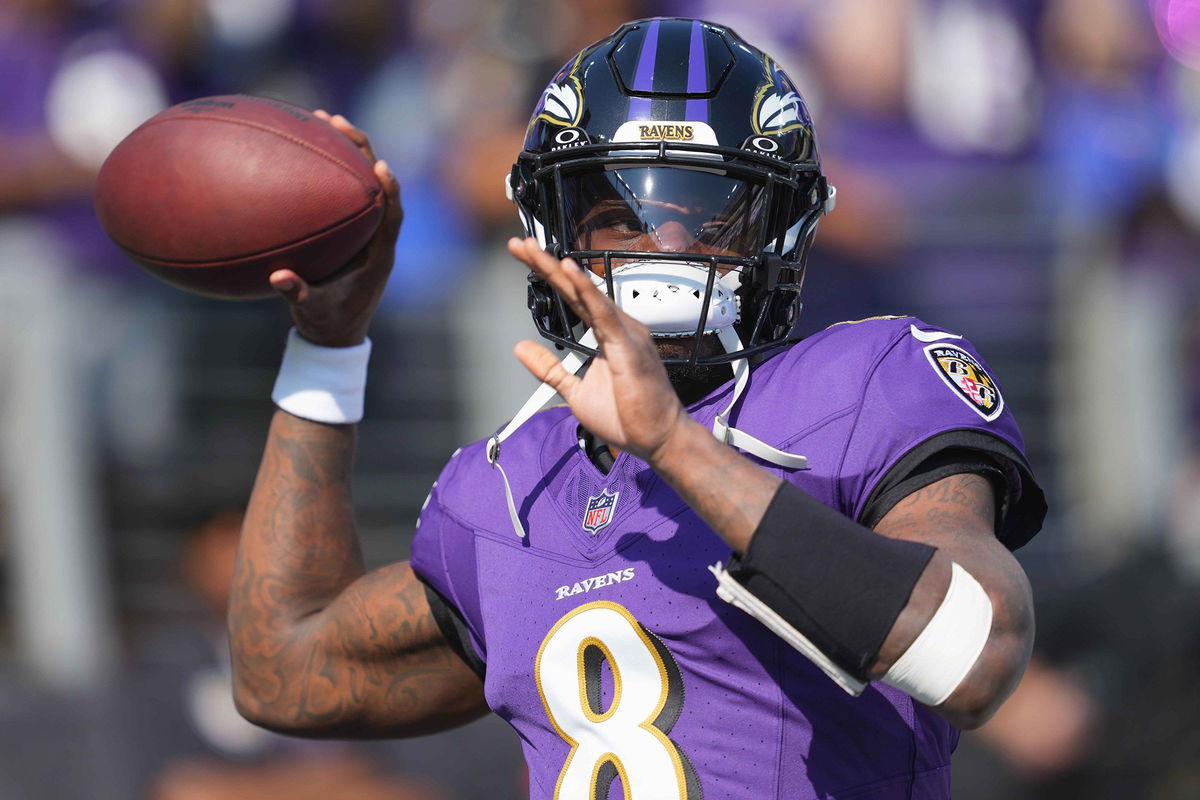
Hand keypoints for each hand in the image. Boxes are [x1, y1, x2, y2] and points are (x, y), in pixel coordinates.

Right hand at [269, 111, 401, 346]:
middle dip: (362, 150)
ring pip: (360, 181)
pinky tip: (302, 147)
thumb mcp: (312, 311)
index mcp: (379, 256)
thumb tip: (279, 277)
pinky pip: (341, 191)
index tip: (382, 166)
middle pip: (377, 184)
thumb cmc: (328, 321)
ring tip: (322, 118)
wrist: (335, 332)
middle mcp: (376, 236)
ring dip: (346, 151)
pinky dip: (327, 169)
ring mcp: (363, 229)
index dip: (390, 191)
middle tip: (337, 121)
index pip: (392, 216)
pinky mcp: (349, 227)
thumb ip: (298, 294)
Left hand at [508, 237, 692, 461]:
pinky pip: (604, 314)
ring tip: (532, 250)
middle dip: (545, 264)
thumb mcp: (575, 392)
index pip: (573, 299)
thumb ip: (549, 369)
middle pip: (576, 289)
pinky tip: (569, 272)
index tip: (524, 257)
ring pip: (587, 294)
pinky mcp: (629, 347)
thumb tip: (520, 347)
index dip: (549, 276)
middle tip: (518, 244)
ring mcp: (625, 334)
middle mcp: (617, 328)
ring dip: (558, 271)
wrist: (656, 440)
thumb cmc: (627, 417)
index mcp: (607, 336)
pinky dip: (586, 291)